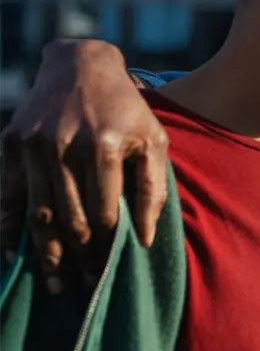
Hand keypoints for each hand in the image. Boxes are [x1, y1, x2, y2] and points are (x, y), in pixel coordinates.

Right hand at [0, 39, 167, 289]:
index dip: (106, 245)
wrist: (81, 65)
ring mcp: (36, 145)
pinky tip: (14, 255)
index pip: (105, 211)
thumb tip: (146, 238)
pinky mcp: (12, 143)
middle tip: (85, 286)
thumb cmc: (127, 108)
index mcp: (108, 146)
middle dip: (78, 257)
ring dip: (45, 254)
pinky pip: (8, 195)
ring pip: (38, 212)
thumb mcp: (154, 139)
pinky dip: (9, 228)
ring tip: (54, 284)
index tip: (109, 271)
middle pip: (69, 218)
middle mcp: (68, 146)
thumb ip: (153, 187)